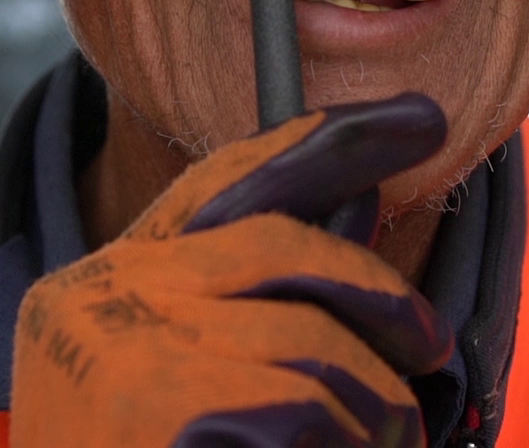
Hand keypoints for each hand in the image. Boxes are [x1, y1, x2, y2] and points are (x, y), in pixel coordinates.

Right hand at [11, 95, 453, 447]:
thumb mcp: (199, 385)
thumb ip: (268, 310)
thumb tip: (367, 213)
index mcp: (102, 282)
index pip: (229, 178)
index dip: (332, 142)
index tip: (419, 119)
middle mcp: (97, 293)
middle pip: (287, 244)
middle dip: (384, 294)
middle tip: (430, 357)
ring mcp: (118, 346)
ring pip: (314, 343)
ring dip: (376, 410)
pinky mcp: (156, 408)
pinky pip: (303, 410)